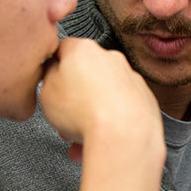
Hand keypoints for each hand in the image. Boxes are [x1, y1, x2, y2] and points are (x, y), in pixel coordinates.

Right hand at [40, 38, 160, 163]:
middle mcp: (110, 59)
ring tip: (77, 137)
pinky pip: (120, 109)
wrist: (123, 136)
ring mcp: (130, 79)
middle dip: (72, 98)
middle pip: (84, 76)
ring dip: (89, 115)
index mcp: (83, 50)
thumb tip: (52, 73)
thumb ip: (48, 76)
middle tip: (62, 116)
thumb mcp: (46, 92)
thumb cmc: (85, 113)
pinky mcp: (144, 99)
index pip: (62, 49)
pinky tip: (97, 140)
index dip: (52, 68)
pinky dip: (109, 122)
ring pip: (102, 96)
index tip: (49, 82)